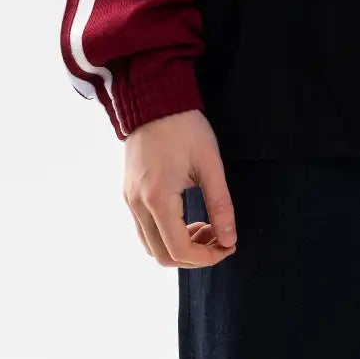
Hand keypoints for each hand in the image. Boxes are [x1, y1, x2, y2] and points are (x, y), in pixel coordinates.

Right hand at [123, 110, 237, 265]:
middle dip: (194, 256)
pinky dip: (167, 235)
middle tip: (218, 238)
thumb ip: (221, 205)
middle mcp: (138, 204)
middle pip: (162, 256)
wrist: (154, 101)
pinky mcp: (129, 194)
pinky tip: (187, 219)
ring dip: (180, 247)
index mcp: (158, 198)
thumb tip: (229, 239)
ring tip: (205, 227)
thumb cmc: (184, 127)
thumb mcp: (210, 164)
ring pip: (151, 246)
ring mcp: (130, 200)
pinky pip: (145, 230)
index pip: (179, 249)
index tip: (228, 246)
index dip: (207, 257)